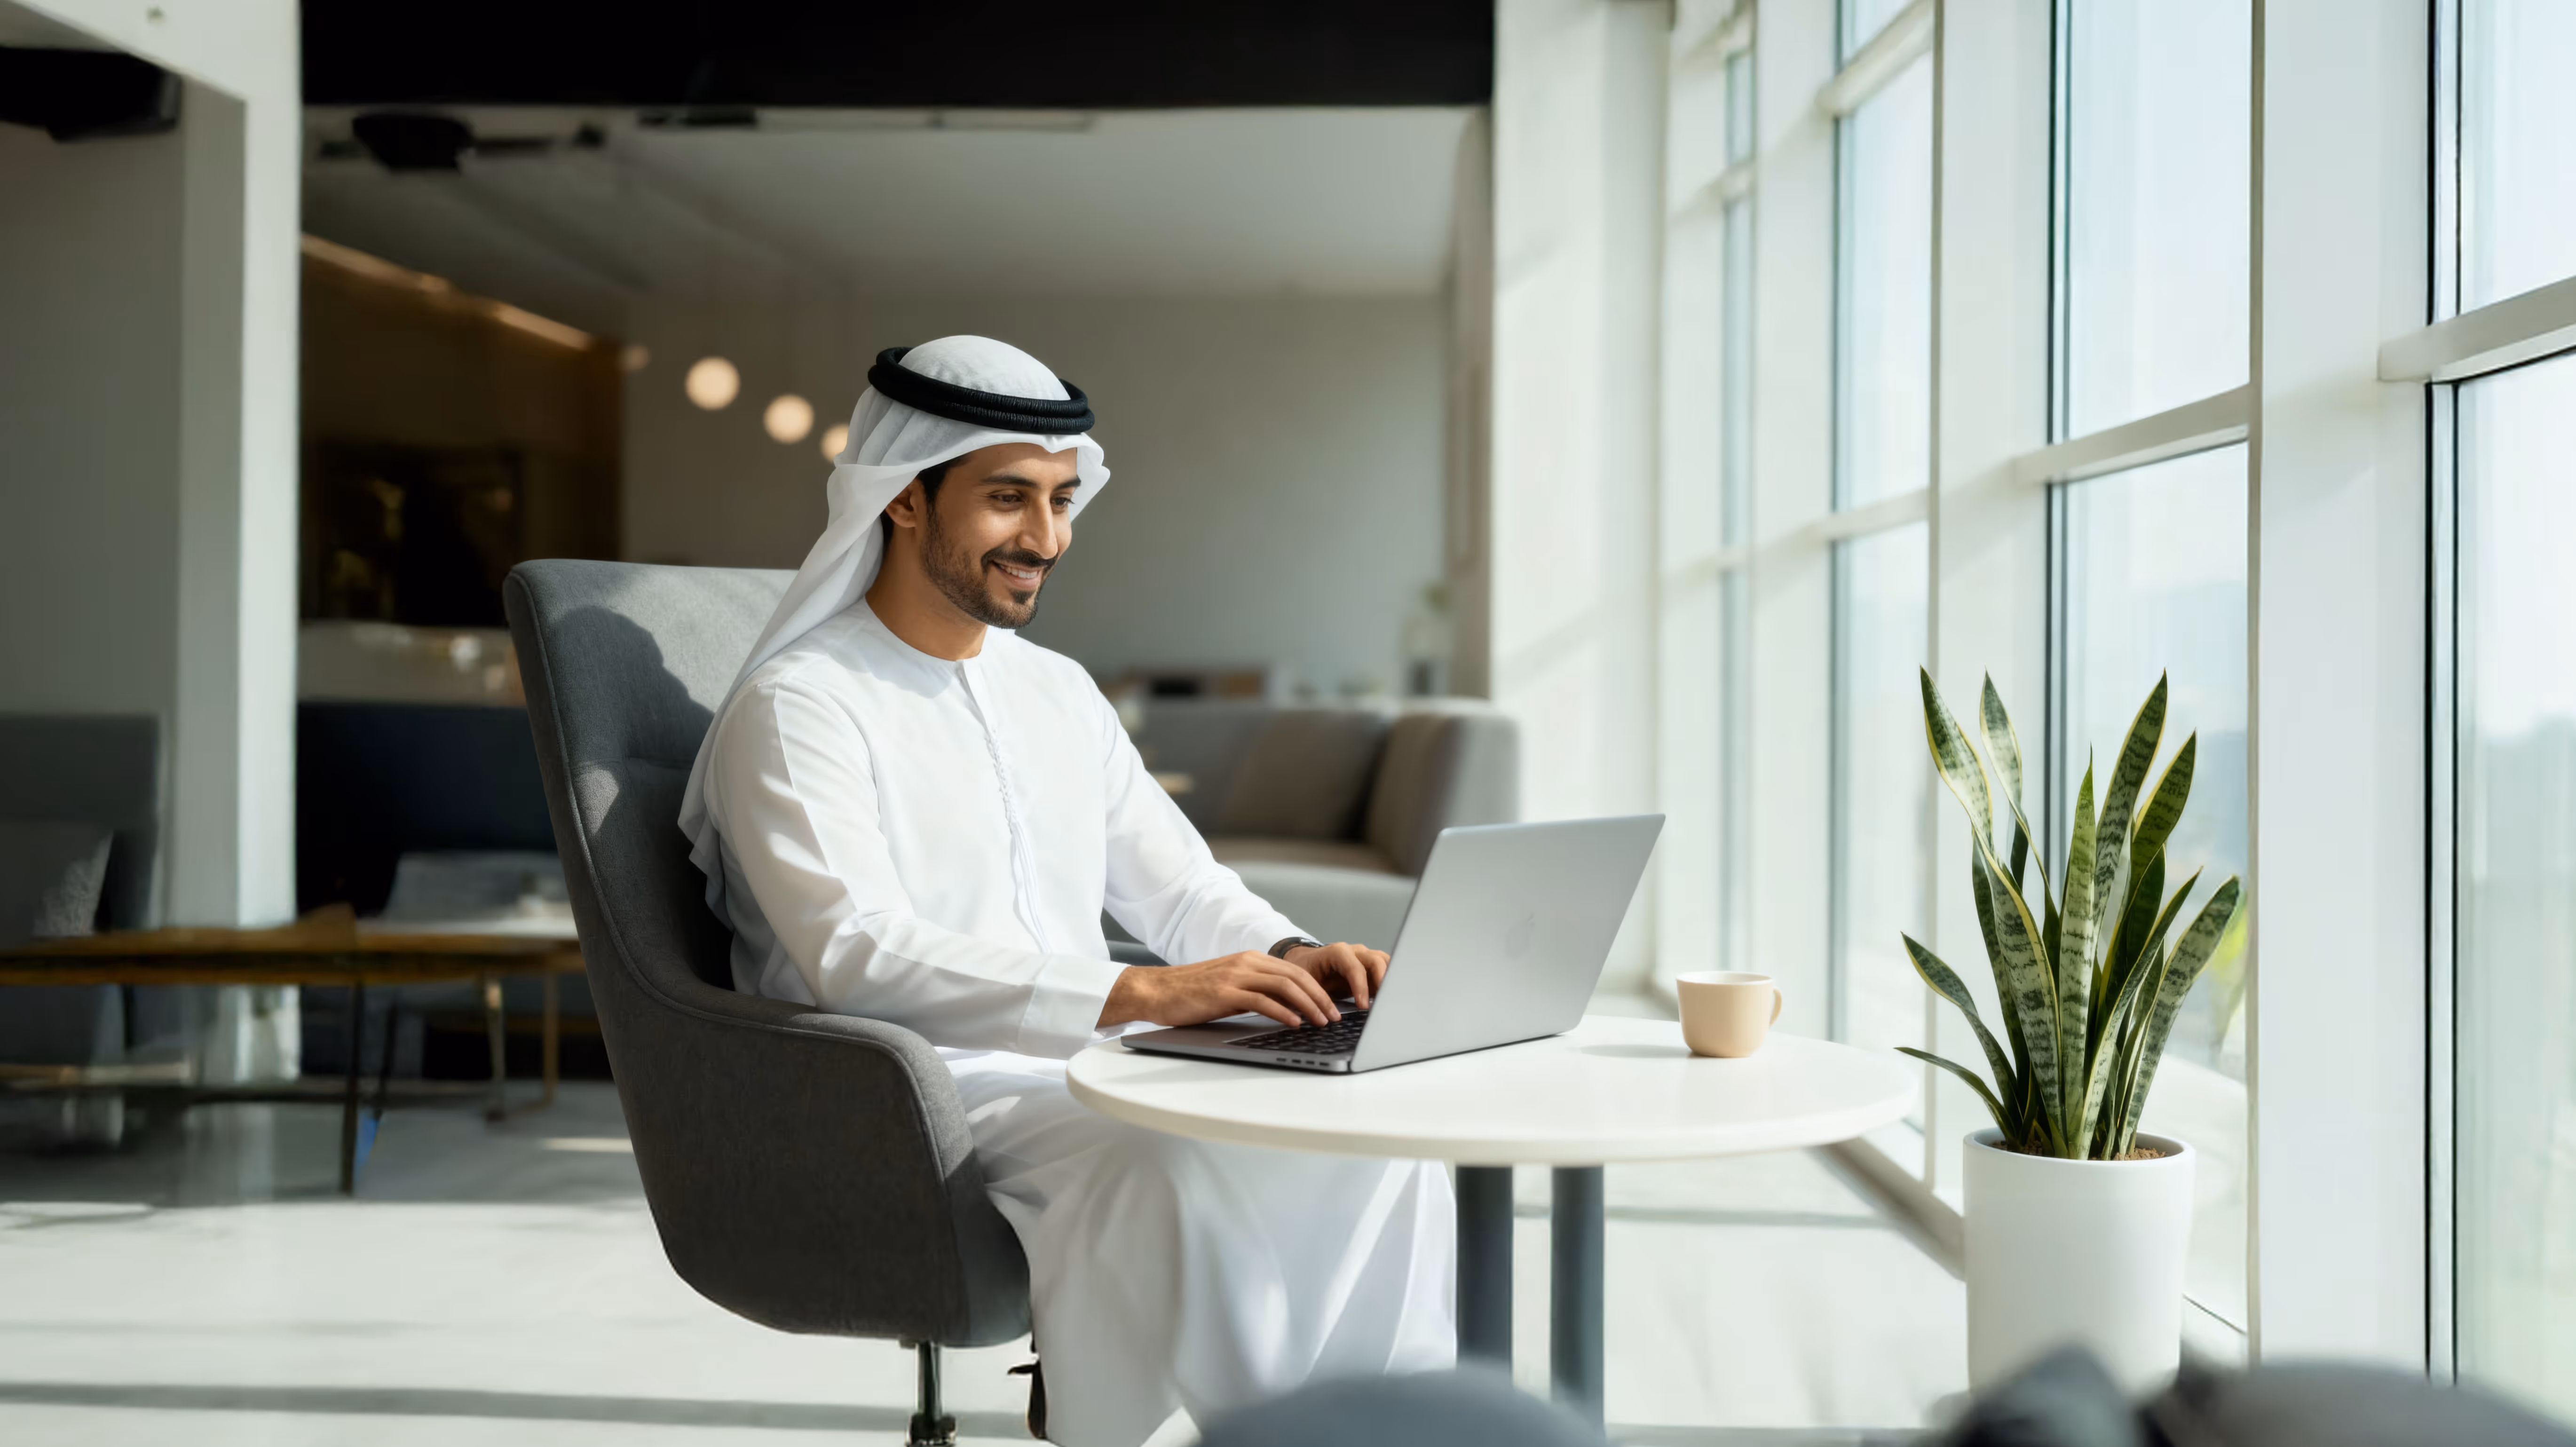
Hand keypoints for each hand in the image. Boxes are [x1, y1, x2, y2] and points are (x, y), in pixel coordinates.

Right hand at [1099, 951, 1341, 1028]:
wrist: (1156, 991)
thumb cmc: (1191, 994)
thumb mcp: (1229, 988)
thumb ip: (1255, 992)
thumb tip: (1285, 1010)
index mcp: (1250, 959)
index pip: (1294, 972)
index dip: (1317, 989)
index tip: (1332, 1007)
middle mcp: (1246, 962)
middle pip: (1296, 977)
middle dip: (1320, 998)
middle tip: (1335, 1017)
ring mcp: (1235, 975)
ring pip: (1284, 986)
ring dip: (1308, 1006)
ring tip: (1322, 1022)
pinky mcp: (1224, 992)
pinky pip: (1262, 1000)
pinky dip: (1283, 1012)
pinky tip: (1295, 1024)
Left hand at [1280, 941, 1388, 1009]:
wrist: (1306, 963)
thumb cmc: (1306, 972)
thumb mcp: (1309, 984)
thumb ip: (1320, 997)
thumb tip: (1331, 1016)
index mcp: (1337, 953)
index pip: (1355, 968)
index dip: (1361, 987)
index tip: (1363, 1006)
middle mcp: (1354, 951)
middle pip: (1376, 961)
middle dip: (1382, 981)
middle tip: (1383, 1002)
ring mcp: (1364, 957)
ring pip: (1385, 963)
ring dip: (1388, 980)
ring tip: (1388, 1000)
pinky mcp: (1370, 967)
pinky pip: (1385, 970)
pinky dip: (1388, 982)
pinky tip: (1386, 998)